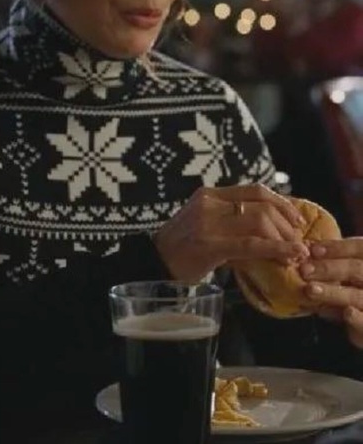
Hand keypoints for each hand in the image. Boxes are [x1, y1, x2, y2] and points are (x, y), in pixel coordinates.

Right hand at [153, 184, 308, 282]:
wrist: (155, 264)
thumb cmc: (184, 248)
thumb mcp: (207, 225)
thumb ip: (234, 223)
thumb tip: (276, 231)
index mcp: (208, 195)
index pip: (254, 190)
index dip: (282, 203)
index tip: (297, 219)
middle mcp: (208, 203)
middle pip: (262, 206)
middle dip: (287, 226)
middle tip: (298, 244)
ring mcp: (207, 223)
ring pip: (260, 222)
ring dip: (284, 239)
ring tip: (293, 254)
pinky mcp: (209, 245)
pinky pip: (250, 244)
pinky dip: (276, 249)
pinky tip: (289, 256)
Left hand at [300, 239, 362, 347]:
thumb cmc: (355, 292)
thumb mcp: (348, 274)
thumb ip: (335, 263)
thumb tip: (308, 251)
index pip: (361, 248)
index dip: (339, 248)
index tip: (313, 250)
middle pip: (358, 270)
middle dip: (329, 268)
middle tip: (304, 270)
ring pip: (357, 296)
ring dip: (333, 292)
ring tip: (310, 290)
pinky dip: (357, 319)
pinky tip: (347, 313)